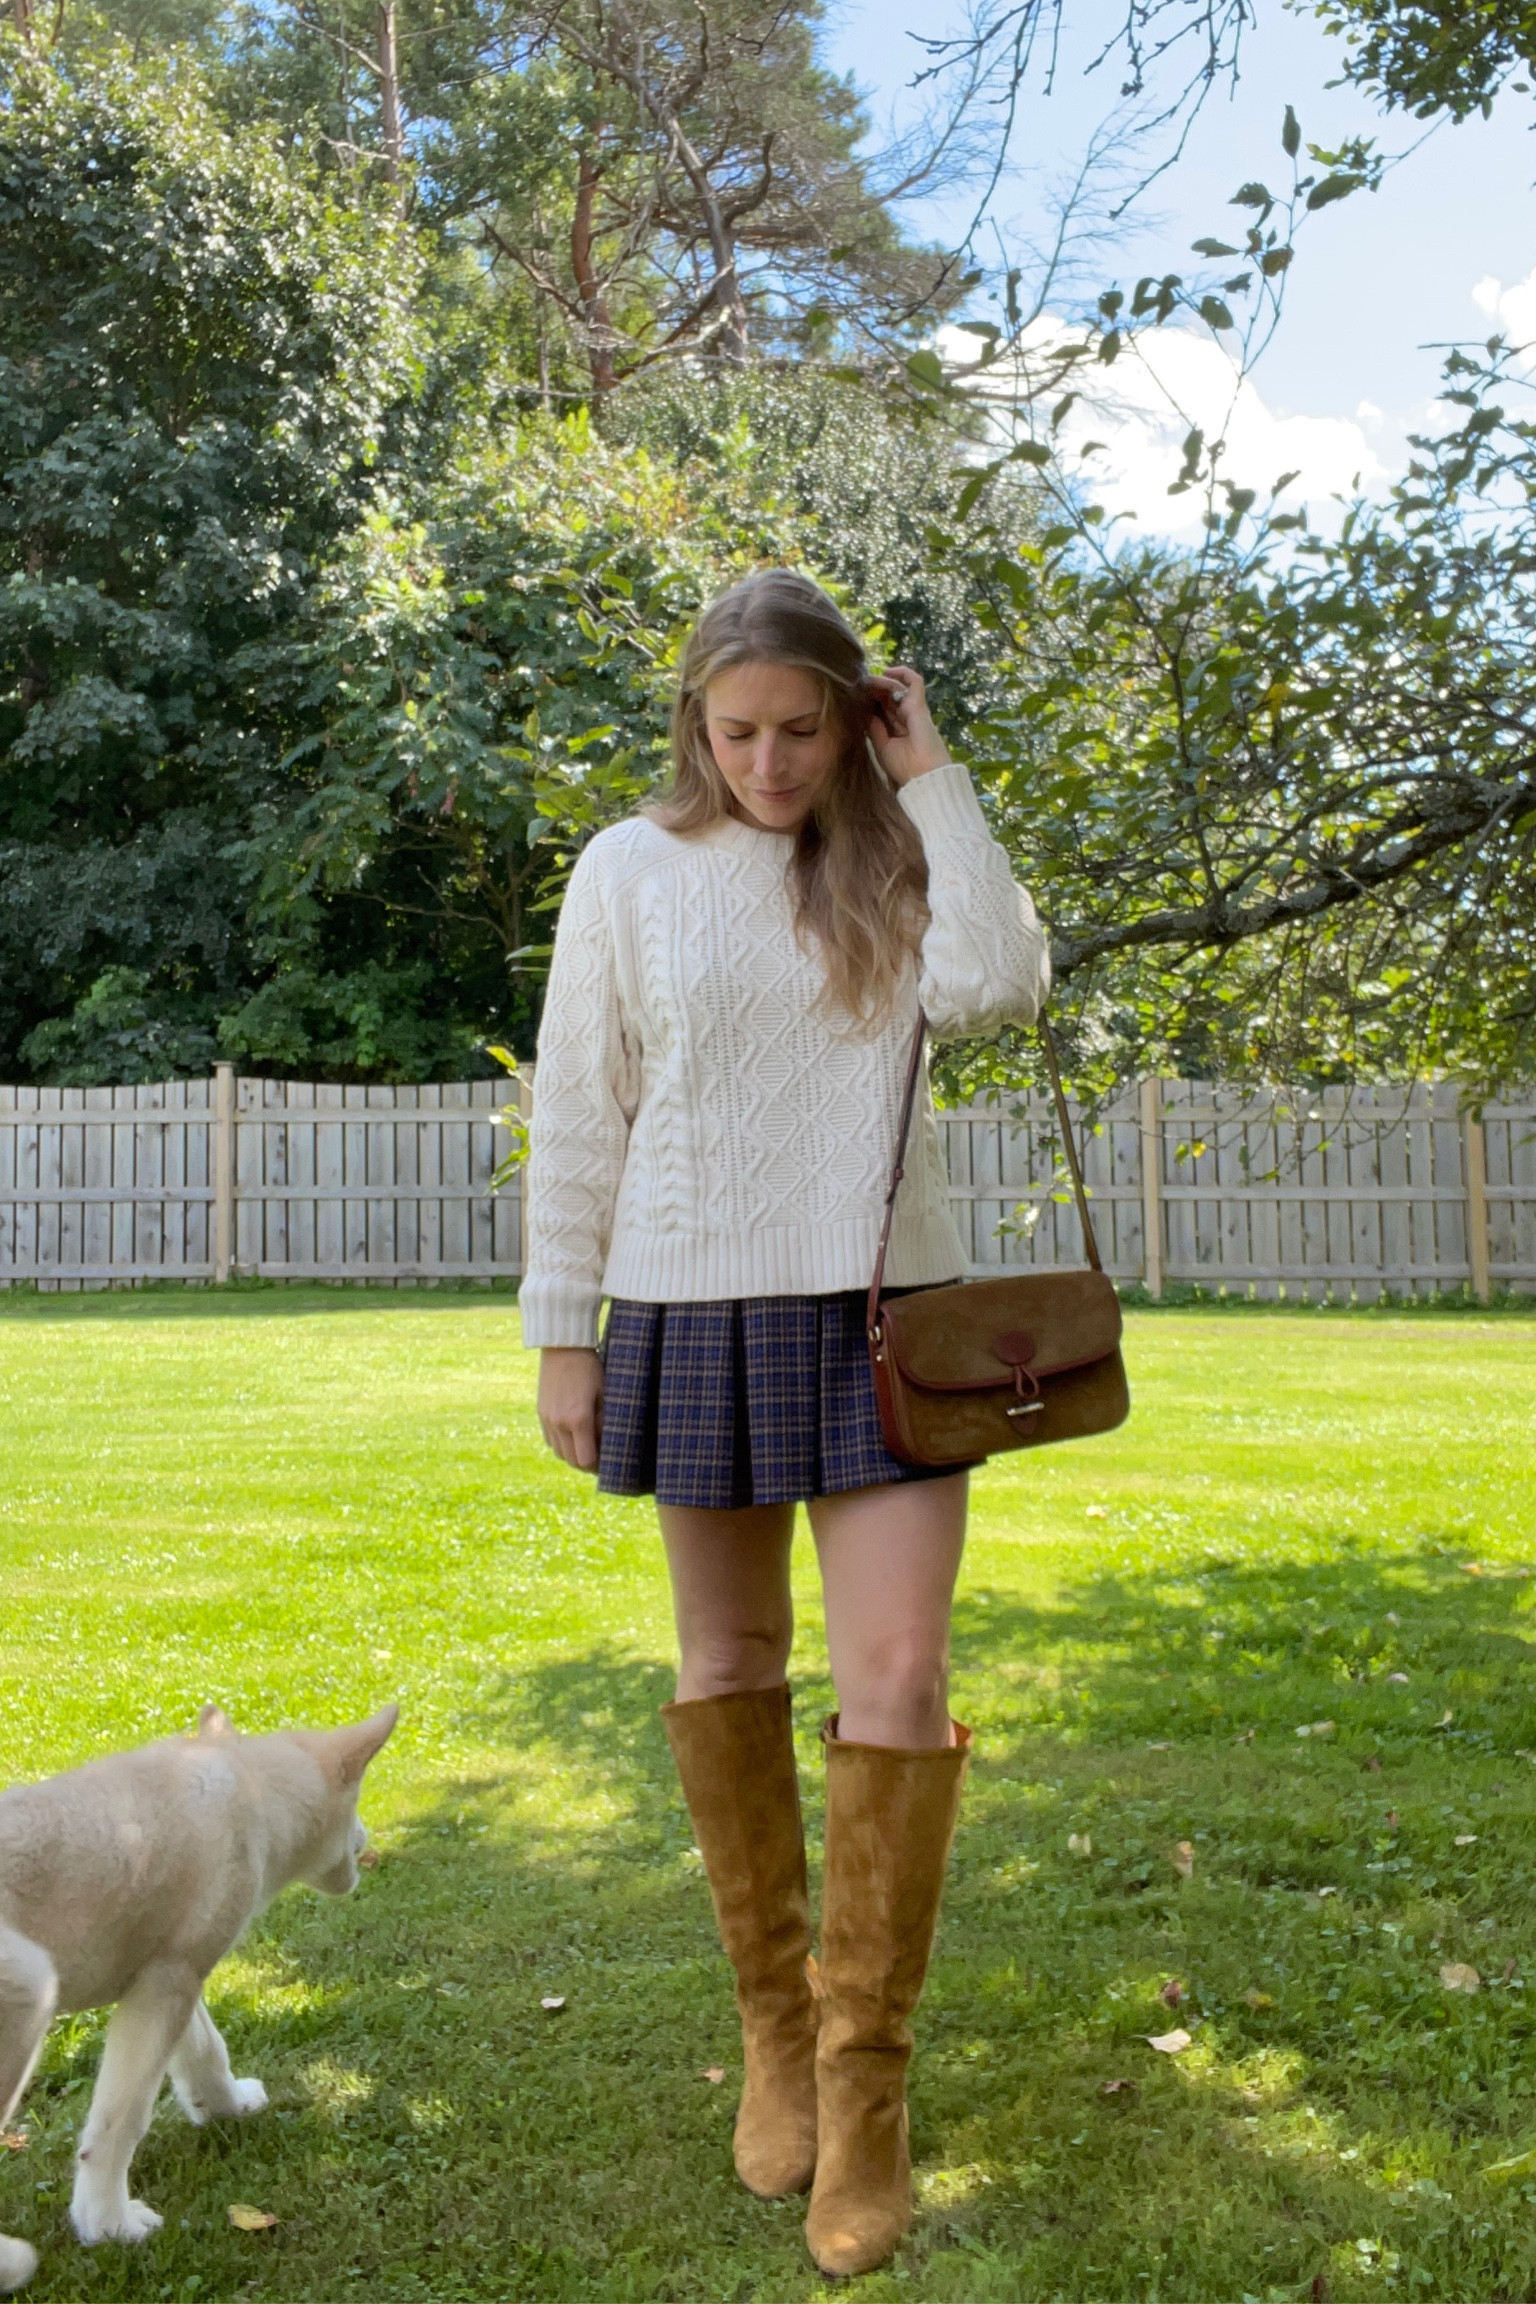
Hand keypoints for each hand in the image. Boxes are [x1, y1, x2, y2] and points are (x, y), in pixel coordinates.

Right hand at [538, 1346, 603, 1470]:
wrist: (563, 1347)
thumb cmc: (590, 1368)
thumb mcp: (605, 1394)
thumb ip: (604, 1423)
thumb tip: (607, 1446)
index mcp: (578, 1419)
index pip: (586, 1460)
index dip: (598, 1467)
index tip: (608, 1463)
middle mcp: (559, 1423)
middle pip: (571, 1461)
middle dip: (586, 1464)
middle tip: (600, 1459)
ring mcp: (547, 1419)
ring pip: (559, 1453)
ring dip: (572, 1455)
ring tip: (586, 1447)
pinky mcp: (541, 1413)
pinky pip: (550, 1440)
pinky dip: (561, 1444)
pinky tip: (572, 1435)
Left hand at [865, 666, 950, 786]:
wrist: (923, 775)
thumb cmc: (904, 767)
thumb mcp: (882, 747)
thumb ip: (874, 729)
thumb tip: (866, 713)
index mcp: (898, 729)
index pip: (883, 708)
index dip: (871, 700)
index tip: (856, 696)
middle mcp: (906, 717)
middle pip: (888, 696)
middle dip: (873, 689)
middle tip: (859, 684)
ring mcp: (914, 709)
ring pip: (898, 687)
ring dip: (882, 681)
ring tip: (869, 680)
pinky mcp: (919, 705)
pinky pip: (914, 681)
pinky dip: (902, 673)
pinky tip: (888, 672)